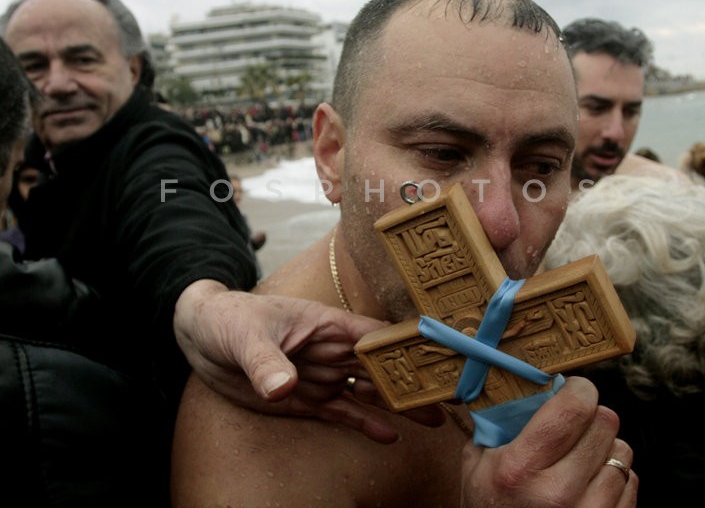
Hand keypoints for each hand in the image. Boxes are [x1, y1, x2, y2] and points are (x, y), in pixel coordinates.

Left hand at [173, 280, 442, 442]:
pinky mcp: (307, 398)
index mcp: (329, 325)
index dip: (410, 346)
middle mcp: (334, 351)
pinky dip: (366, 423)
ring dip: (400, 405)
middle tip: (452, 397)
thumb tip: (284, 387)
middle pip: (384, 367)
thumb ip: (266, 362)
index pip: (378, 336)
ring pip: (370, 391)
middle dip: (417, 380)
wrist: (200, 337)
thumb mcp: (245, 336)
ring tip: (434, 419)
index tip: (443, 359)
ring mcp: (323, 375)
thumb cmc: (227, 319)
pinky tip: (390, 436)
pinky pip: (343, 412)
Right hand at [460, 377, 636, 507]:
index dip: (578, 390)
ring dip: (604, 448)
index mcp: (521, 469)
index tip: (572, 390)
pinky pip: (631, 482)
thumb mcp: (477, 468)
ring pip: (622, 452)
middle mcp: (558, 492)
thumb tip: (529, 386)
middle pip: (606, 422)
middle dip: (592, 416)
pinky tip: (591, 483)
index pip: (573, 407)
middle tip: (577, 423)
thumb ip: (498, 424)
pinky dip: (615, 477)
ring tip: (582, 459)